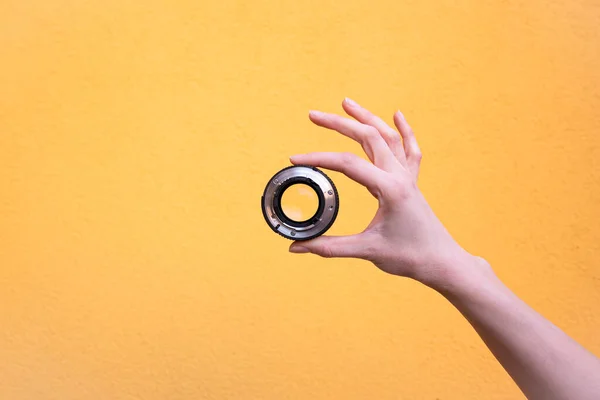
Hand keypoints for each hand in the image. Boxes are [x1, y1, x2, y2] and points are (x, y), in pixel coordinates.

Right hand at [289, 98, 485, 289]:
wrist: (442, 262)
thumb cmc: (409, 257)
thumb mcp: (367, 251)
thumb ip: (329, 247)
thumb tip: (296, 247)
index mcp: (389, 189)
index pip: (347, 164)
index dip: (318, 158)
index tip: (294, 159)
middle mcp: (399, 176)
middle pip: (367, 137)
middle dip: (339, 123)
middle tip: (313, 116)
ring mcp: (408, 177)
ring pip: (387, 136)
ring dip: (366, 117)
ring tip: (346, 103)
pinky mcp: (412, 183)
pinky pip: (409, 149)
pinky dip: (404, 130)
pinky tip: (398, 115)